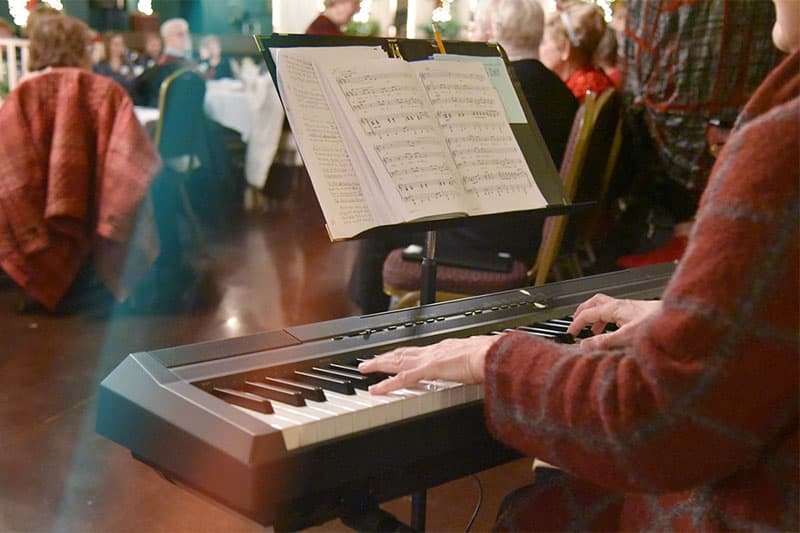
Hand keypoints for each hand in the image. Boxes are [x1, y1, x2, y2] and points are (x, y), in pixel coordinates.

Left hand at [358, 336, 497, 394]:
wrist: (492, 354)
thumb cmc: (490, 357)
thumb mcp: (478, 361)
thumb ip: (472, 366)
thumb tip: (477, 370)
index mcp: (445, 348)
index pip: (419, 351)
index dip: (405, 353)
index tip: (396, 355)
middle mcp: (433, 350)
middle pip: (403, 352)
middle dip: (385, 356)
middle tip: (371, 360)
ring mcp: (429, 359)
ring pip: (397, 361)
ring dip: (379, 364)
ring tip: (365, 368)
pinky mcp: (427, 369)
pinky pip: (402, 379)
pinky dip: (387, 384)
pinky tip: (376, 389)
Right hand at [567, 293, 661, 350]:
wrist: (680, 320)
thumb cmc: (657, 327)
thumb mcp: (626, 337)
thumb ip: (604, 342)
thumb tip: (585, 345)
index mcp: (615, 308)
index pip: (588, 313)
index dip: (577, 323)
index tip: (571, 334)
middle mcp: (622, 305)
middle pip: (595, 302)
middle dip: (583, 311)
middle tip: (576, 322)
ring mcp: (631, 307)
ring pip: (606, 306)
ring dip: (596, 316)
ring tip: (593, 330)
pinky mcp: (639, 313)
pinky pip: (617, 312)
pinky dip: (609, 320)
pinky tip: (613, 331)